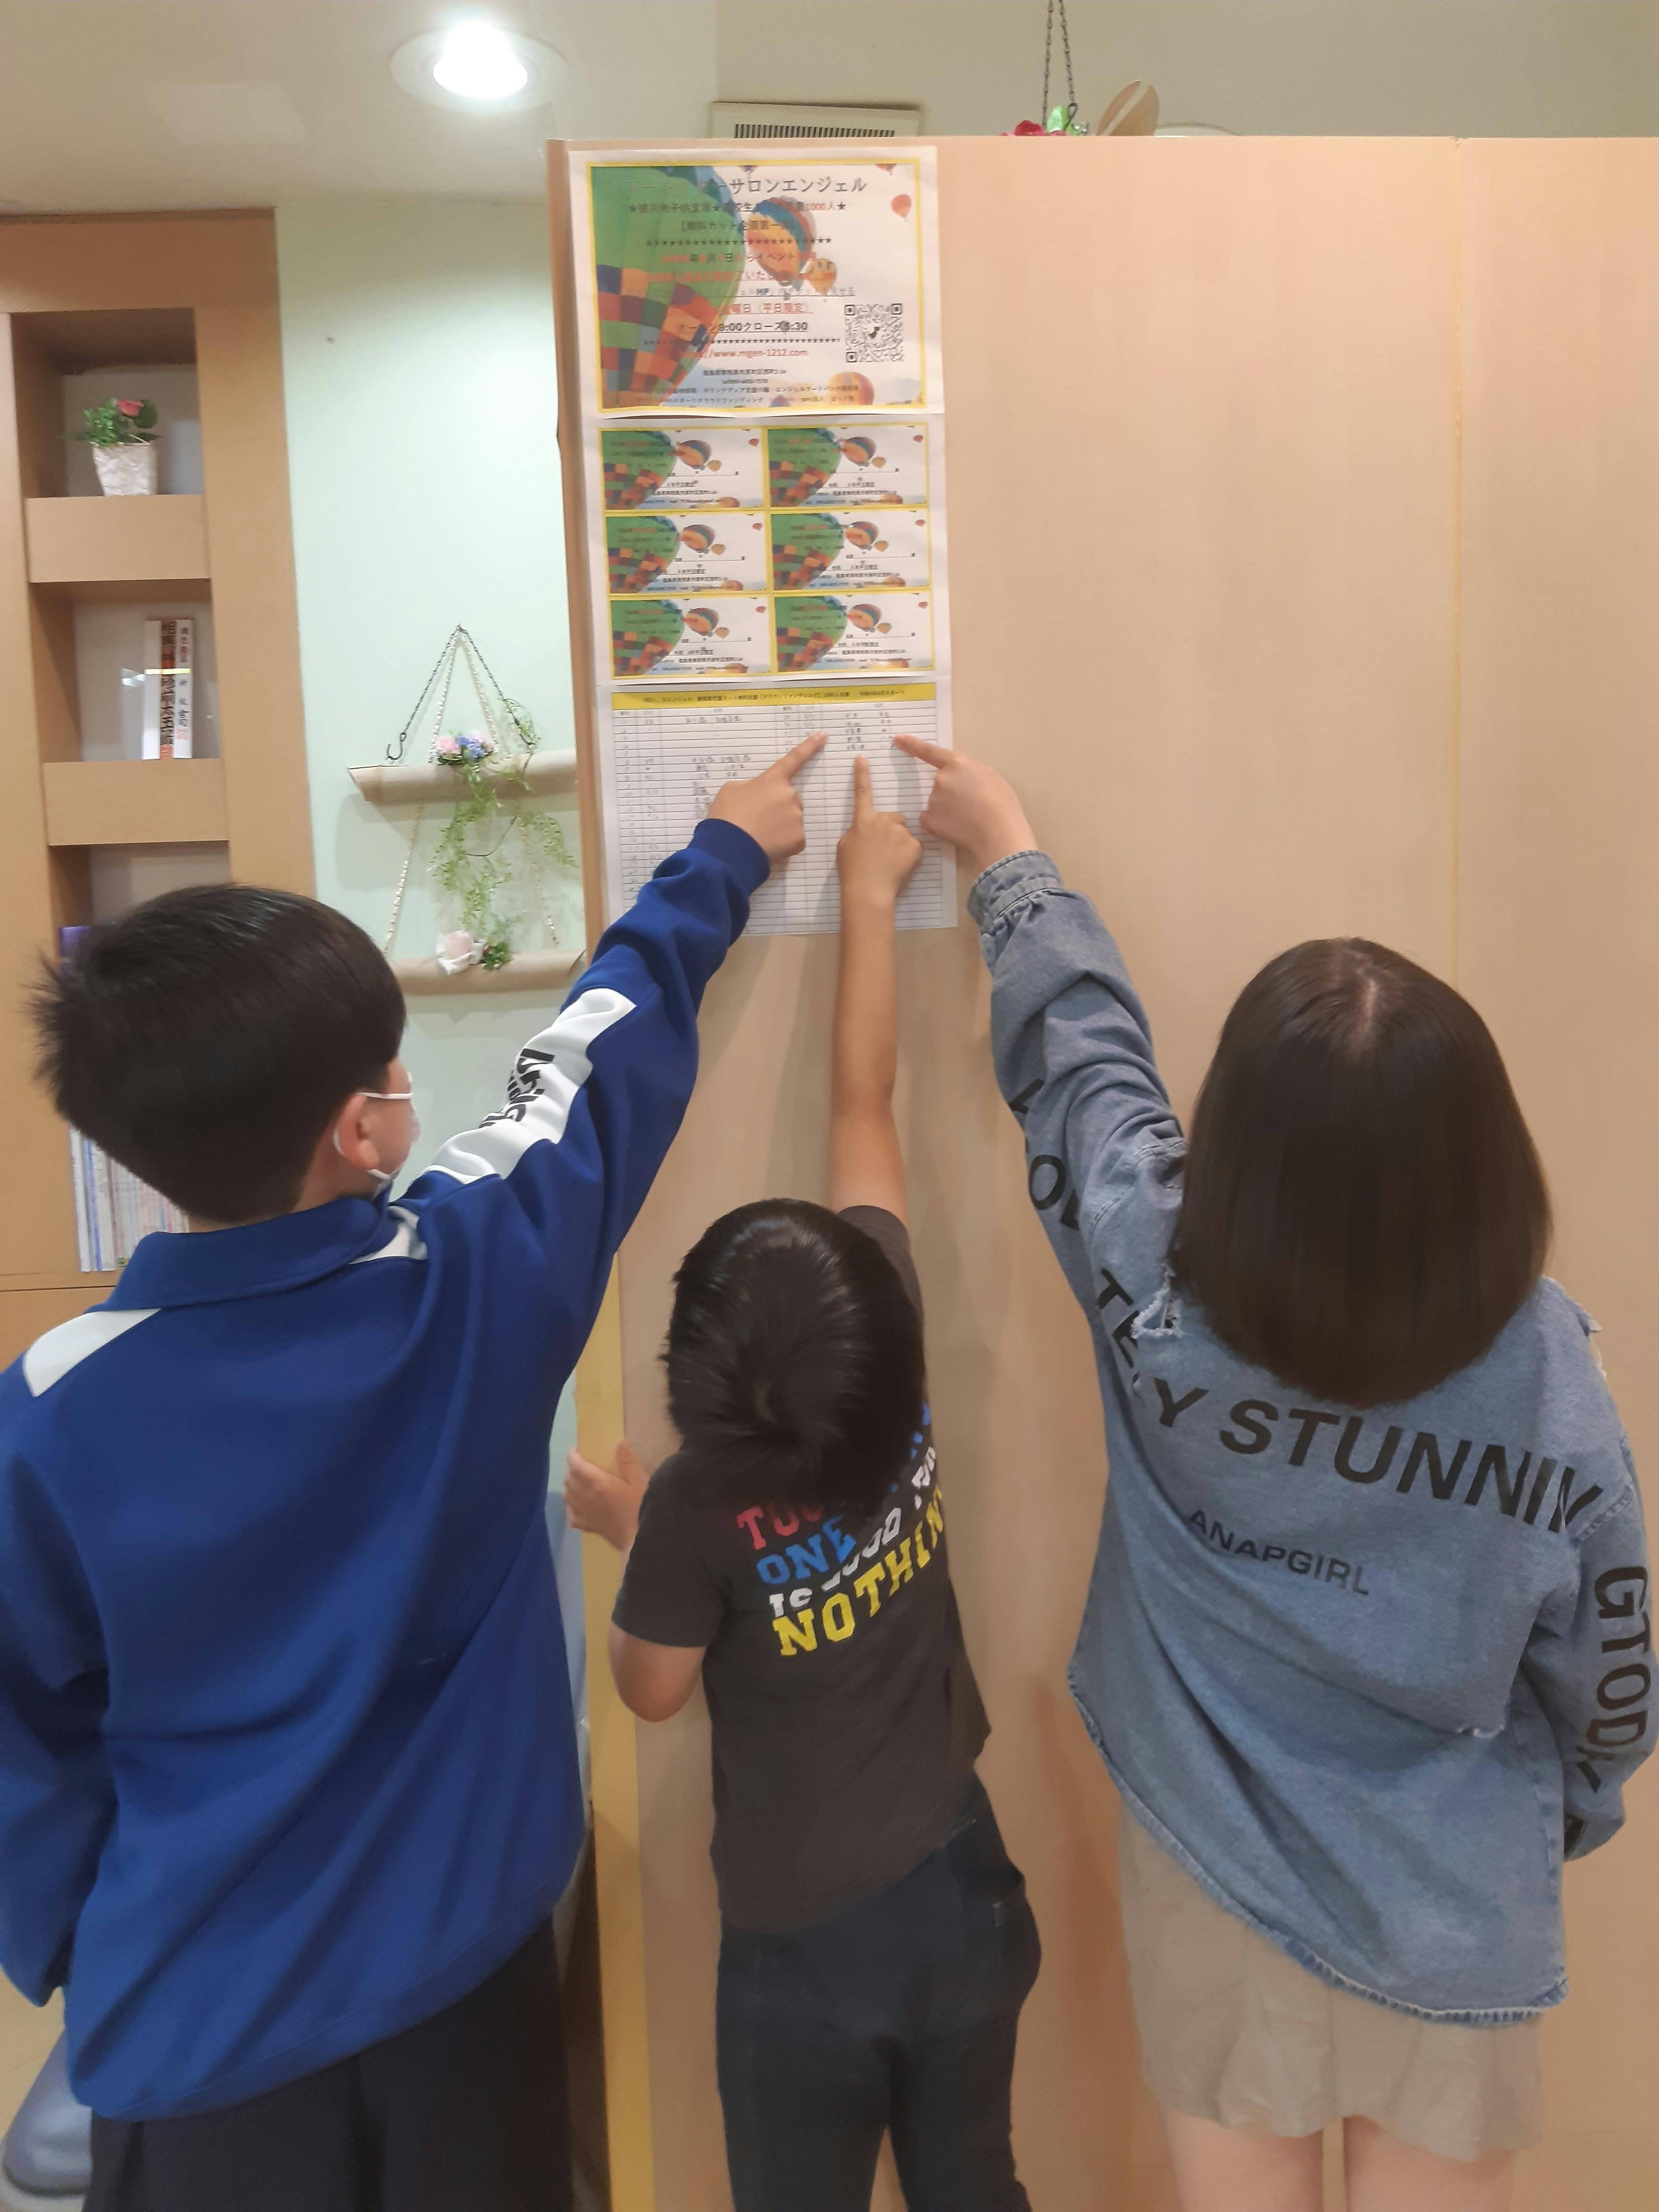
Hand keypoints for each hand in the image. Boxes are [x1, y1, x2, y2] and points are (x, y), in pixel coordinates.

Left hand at [565, 1439, 649, 1552]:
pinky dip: (571, 1506)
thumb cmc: (641, 1507)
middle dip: (571, 1468)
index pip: (575, 1465)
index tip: (578, 1449)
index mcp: (598, 1484)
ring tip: (579, 1481)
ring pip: (567, 1495)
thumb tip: (620, 1442)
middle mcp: (586, 1497)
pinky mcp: (587, 1526)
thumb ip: (628, 1461)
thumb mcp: (640, 1480)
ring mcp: (585, 1513)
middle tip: (582, 1463)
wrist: (640, 1539)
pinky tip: (579, 1504)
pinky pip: (571, 1515)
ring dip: (570, 1485)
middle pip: (568, 1479)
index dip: (573, 1455)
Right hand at [707, 731, 826, 868]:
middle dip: (777, 807)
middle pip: (789, 798)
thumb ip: (750, 788)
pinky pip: (793, 838)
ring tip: (759, 834)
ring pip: (791, 819)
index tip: (823, 735)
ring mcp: (796, 817)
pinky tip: (767, 845)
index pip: (793, 759)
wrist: (728, 849)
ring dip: (780, 825)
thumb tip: (758, 795)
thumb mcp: (731, 791)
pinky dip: (782, 842)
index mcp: (772, 780)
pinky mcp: (799, 839)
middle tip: (757, 819)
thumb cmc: (726, 816)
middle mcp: (789, 795)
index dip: (809, 746)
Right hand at [837, 755, 921, 908]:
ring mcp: (900, 831)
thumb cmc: (852, 871)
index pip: (862, 792)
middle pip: (893, 817)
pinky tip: (899, 866)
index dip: (862, 774)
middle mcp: (883, 820)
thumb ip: (857, 832)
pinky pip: (914, 845)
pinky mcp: (914, 844)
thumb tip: (866, 830)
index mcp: (863, 820)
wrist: (868, 890)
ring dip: (900, 843)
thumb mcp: (846, 847)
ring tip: (890, 862)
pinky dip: (909, 855)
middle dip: (891, 830)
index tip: (862, 758)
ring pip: (904, 832)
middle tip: (882, 851)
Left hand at [892, 734, 1034, 880]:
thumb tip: (960, 778)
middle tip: (970, 805)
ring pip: (936, 802)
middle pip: (940, 783)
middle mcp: (941, 779)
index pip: (930, 751)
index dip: (912, 744)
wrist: (998, 833)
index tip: (897, 739)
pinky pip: (930, 819)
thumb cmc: (1001, 805)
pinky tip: (957, 828)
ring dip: (947, 809)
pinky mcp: (929, 820)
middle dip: (951, 792)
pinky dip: (940, 823)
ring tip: (968, 819)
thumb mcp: (989, 776)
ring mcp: (933, 800)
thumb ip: (969, 772)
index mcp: (958, 764)